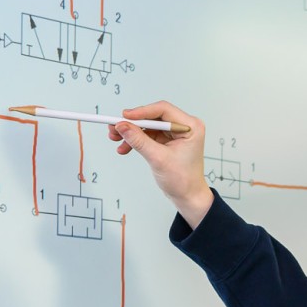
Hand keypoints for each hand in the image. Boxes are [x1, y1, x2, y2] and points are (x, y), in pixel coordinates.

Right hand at [110, 100, 212, 227]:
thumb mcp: (158, 159)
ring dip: (131, 133)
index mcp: (190, 126)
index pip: (163, 110)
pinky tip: (124, 148)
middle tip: (115, 127)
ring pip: (148, 126)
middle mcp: (184, 126)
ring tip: (115, 138)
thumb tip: (122, 126)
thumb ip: (139, 141)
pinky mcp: (166, 141)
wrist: (188, 197)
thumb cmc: (183, 180)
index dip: (142, 112)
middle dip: (133, 123)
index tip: (125, 117)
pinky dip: (136, 140)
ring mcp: (174, 134)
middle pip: (153, 116)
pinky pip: (147, 135)